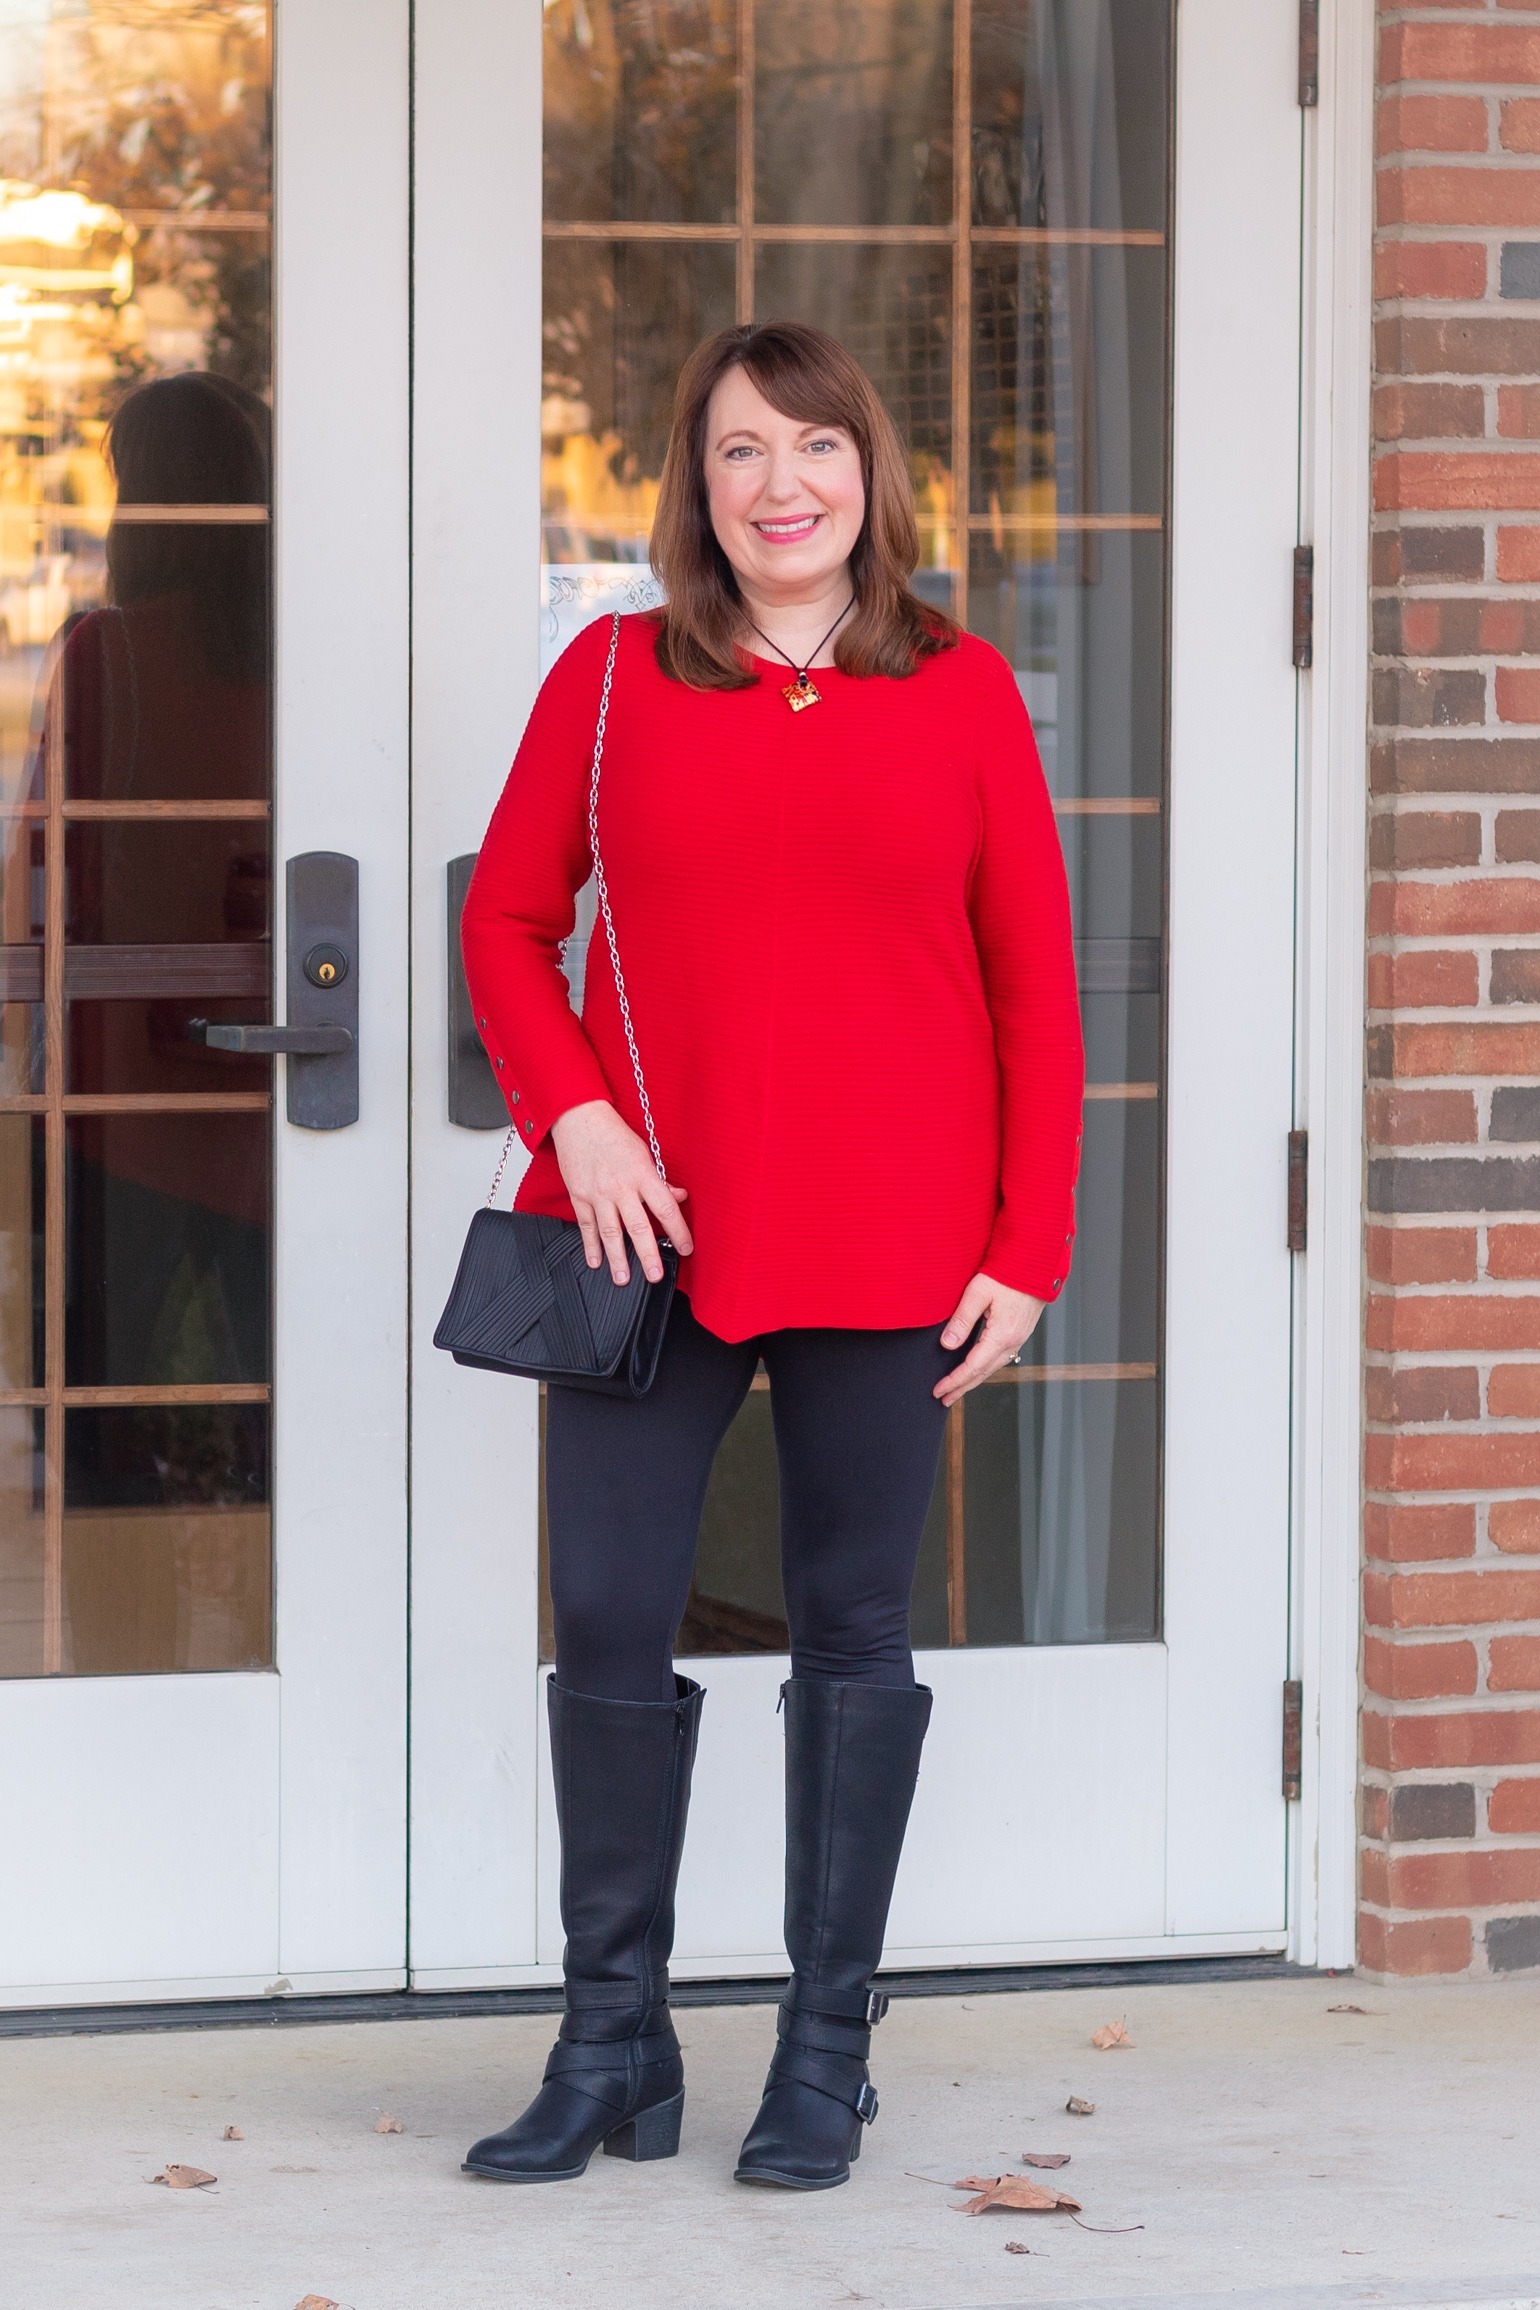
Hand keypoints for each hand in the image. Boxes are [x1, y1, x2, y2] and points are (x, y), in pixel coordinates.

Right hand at [550, 1100, 692, 1285]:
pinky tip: (596, 1261)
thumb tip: (679, 1197)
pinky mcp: (579, 1196)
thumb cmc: (614, 1135)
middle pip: (638, 1226)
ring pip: (610, 1232)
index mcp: (643, 1175)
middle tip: (655, 1275)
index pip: (666, 1208)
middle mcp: (621, 1187)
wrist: (579, 1120)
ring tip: (624, 1278)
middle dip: (648, 1254)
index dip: (678, 1231)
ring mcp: (598, 1193)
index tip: (686, 1248)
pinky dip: (590, 1245)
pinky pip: (586, 1226)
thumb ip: (660, 1180)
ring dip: (617, 1258)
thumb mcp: (644, 1154)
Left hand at [934, 1272, 1045, 1406]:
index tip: (938, 1391)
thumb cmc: (1007, 1272)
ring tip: (958, 1388)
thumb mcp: (978, 1293)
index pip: (973, 1367)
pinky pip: (1001, 1357)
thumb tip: (947, 1345)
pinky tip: (978, 1367)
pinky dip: (986, 1367)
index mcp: (1002, 1335)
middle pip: (984, 1373)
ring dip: (974, 1379)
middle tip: (944, 1399)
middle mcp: (1013, 1341)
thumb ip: (962, 1320)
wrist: (1036, 1261)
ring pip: (994, 1367)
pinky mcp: (1021, 1330)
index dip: (954, 1381)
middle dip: (963, 1387)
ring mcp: (1020, 1337)